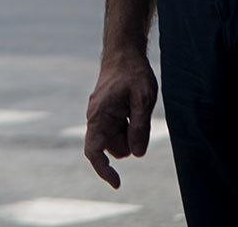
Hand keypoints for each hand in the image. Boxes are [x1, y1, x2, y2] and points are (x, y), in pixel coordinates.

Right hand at [84, 52, 157, 188]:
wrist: (123, 52)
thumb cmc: (133, 73)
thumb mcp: (144, 99)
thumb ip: (140, 127)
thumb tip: (137, 154)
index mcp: (99, 115)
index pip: (94, 151)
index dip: (104, 170)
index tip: (118, 184)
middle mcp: (95, 117)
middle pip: (111, 148)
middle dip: (128, 143)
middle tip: (141, 118)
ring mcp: (100, 115)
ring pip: (116, 140)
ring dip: (130, 133)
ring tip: (138, 108)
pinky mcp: (106, 112)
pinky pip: (118, 129)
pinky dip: (129, 125)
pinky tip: (134, 106)